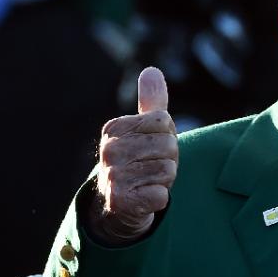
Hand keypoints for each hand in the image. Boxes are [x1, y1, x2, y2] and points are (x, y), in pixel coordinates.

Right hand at [89, 67, 177, 242]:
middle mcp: (109, 150)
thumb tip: (152, 71)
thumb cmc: (138, 162)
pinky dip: (160, 198)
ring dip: (165, 179)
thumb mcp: (143, 130)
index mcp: (114, 128)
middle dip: (168, 159)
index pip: (163, 120)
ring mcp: (114, 176)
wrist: (119, 206)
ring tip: (147, 182)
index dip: (167, 135)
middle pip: (168, 145)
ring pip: (168, 170)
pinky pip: (162, 194)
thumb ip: (151, 102)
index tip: (152, 148)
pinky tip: (145, 197)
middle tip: (151, 168)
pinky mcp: (123, 201)